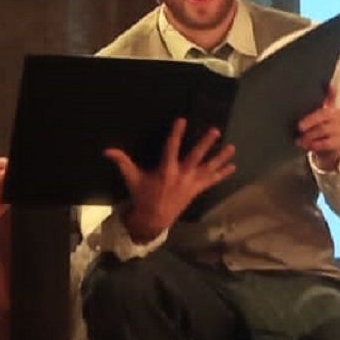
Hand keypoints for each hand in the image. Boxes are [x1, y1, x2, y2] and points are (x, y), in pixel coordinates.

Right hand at [105, 118, 234, 243]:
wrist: (153, 220)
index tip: (182, 120)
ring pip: (208, 168)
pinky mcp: (196, 190)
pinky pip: (211, 181)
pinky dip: (221, 174)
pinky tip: (232, 167)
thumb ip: (122, 162)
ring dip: (220, 158)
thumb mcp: (132, 179)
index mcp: (166, 170)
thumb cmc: (142, 196)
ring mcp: (191, 184)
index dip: (177, 133)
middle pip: (196, 156)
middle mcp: (181, 176)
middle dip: (206, 144)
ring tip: (232, 148)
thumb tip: (106, 150)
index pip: (172, 147)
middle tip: (215, 131)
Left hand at [295, 81, 339, 170]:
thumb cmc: (321, 131)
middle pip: (323, 115)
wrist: (330, 151)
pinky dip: (313, 144)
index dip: (331, 91)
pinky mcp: (339, 142)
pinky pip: (325, 142)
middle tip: (299, 126)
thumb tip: (315, 90)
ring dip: (309, 135)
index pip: (332, 97)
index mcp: (331, 108)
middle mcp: (337, 116)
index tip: (330, 84)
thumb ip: (314, 107)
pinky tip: (306, 145)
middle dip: (310, 120)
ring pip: (322, 130)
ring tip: (299, 139)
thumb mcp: (317, 118)